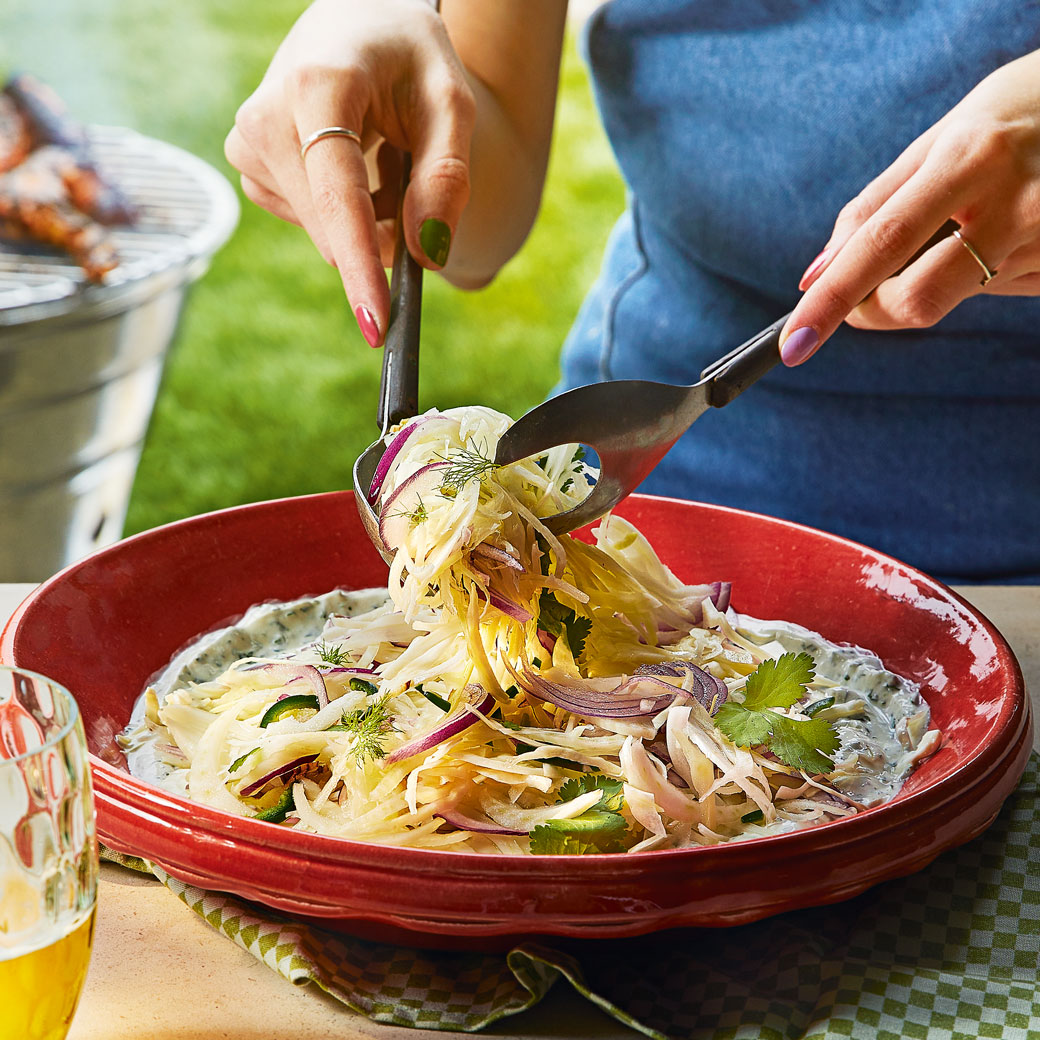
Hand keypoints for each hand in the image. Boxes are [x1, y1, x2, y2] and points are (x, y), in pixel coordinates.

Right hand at [224, 0, 474, 346]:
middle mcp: (266, 116)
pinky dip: (344, 209)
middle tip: (408, 166)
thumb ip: (447, 178)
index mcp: (318, 88)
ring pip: (325, 232)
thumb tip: (426, 255)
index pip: (338, 195)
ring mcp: (248, 143)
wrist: (356, 20)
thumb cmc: (408, 54)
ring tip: (378, 145)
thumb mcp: (450, 102)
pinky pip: (311, 221)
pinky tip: (352, 158)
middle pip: (335, 227)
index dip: (360, 265)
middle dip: (384, 229)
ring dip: (367, 214)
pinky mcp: (248, 163)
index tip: (375, 323)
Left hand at [780, 49, 1039, 365]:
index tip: (795, 341)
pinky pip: (994, 292)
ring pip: (955, 298)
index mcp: (970, 161)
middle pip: (918, 299)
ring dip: (938, 276)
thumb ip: (873, 209)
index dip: (833, 298)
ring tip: (973, 222)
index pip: (882, 244)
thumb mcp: (938, 142)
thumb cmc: (1010, 116)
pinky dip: (981, 273)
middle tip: (863, 294)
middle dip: (872, 310)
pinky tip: (1005, 231)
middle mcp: (1015, 205)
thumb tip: (815, 274)